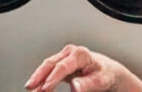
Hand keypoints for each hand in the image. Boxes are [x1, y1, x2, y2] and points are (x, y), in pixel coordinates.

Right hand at [25, 45, 141, 91]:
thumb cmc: (106, 75)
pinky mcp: (62, 63)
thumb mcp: (101, 80)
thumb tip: (74, 87)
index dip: (52, 78)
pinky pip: (50, 70)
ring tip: (32, 89)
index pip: (62, 66)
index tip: (44, 89)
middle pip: (50, 63)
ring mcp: (65, 56)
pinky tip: (39, 87)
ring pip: (47, 66)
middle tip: (31, 88)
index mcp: (80, 54)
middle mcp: (70, 52)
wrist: (110, 72)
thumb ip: (87, 83)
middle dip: (39, 76)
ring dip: (39, 78)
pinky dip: (43, 79)